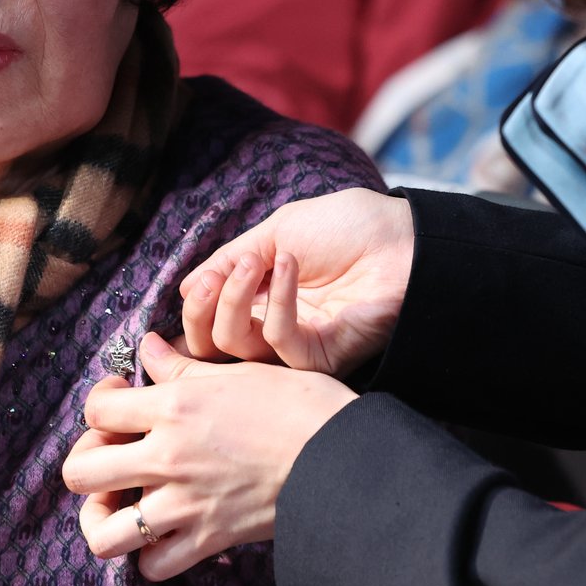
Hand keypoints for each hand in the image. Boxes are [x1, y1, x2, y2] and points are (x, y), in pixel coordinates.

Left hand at [62, 335, 356, 580]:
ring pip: (104, 533)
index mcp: (173, 406)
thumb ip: (183, 364)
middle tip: (112, 454)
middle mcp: (167, 457)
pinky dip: (150, 556)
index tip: (120, 399)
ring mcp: (183, 505)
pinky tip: (162, 534)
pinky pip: (154, 566)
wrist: (343, 456)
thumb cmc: (300, 404)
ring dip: (104, 520)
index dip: (99, 402)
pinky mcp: (208, 540)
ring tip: (122, 504)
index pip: (96, 408)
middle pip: (79, 472)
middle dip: (86, 462)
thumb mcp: (239, 370)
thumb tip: (149, 348)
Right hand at [176, 187, 413, 374]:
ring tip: (256, 262)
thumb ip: (228, 260)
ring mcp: (297, 346)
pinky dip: (277, 302)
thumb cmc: (348, 228)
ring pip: (237, 351)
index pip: (208, 326)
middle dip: (200, 315)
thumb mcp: (275, 232)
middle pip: (211, 350)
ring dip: (234, 299)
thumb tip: (182, 289)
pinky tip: (291, 265)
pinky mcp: (323, 357)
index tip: (195, 282)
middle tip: (211, 282)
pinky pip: (280, 344)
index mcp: (259, 301)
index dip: (194, 308)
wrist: (402, 237)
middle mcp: (273, 329)